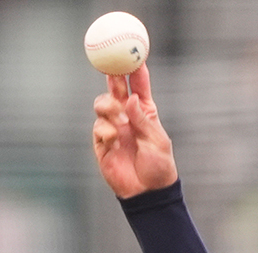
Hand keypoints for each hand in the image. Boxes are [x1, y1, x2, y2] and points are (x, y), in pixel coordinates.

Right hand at [91, 65, 177, 198]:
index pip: (138, 86)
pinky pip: (98, 129)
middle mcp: (127, 118)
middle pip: (116, 90)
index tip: (134, 54)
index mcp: (144, 113)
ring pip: (101, 106)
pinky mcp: (102, 144)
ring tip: (119, 120)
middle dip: (113, 76)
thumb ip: (142, 120)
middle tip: (112, 68)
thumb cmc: (159, 167)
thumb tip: (132, 99)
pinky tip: (113, 140)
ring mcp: (113, 129)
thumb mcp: (156, 141)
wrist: (148, 194)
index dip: (135, 70)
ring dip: (108, 108)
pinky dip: (105, 131)